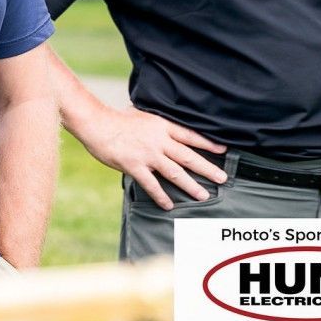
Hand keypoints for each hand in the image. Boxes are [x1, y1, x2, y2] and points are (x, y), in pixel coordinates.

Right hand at [81, 106, 226, 209]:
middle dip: (207, 168)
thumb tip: (166, 126)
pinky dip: (161, 196)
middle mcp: (159, 141)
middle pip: (188, 156)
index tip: (223, 150)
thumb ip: (157, 124)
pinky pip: (151, 185)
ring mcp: (148, 155)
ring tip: (203, 196)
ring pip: (175, 173)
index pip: (190, 135)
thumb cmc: (118, 119)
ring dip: (190, 185)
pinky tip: (169, 205)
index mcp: (162, 126)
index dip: (208, 143)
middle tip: (222, 178)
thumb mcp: (143, 115)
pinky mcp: (135, 166)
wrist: (98, 124)